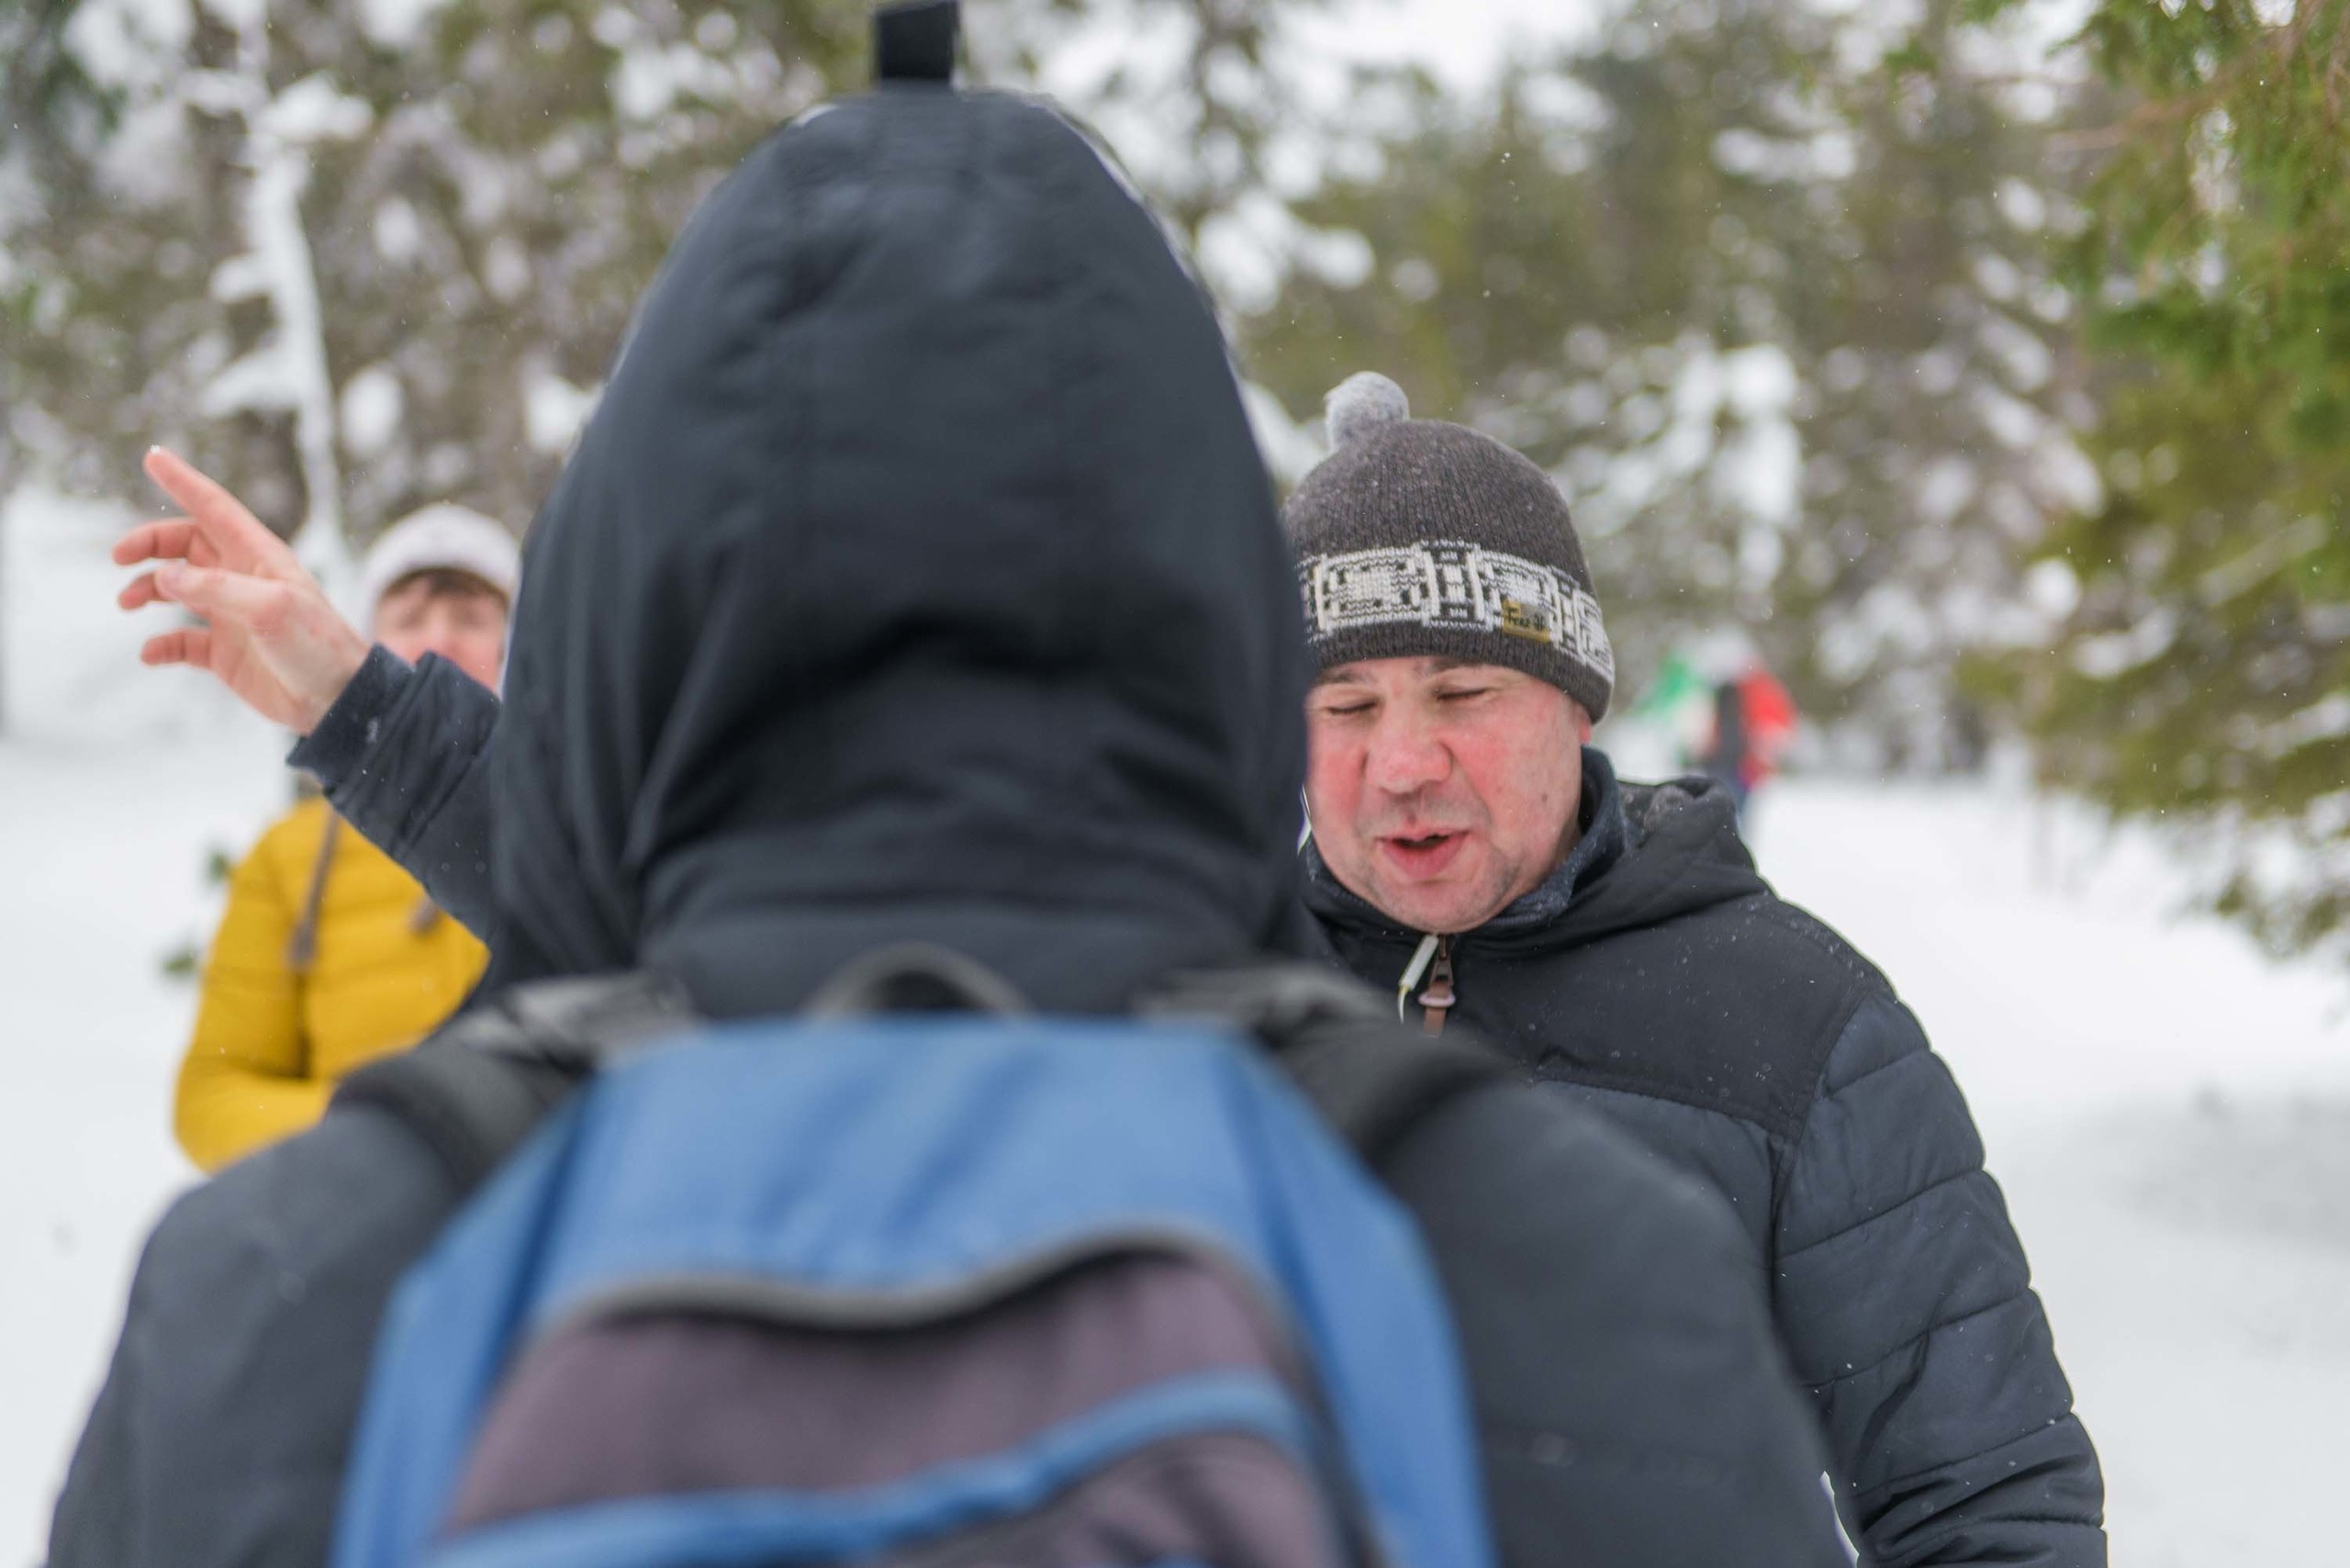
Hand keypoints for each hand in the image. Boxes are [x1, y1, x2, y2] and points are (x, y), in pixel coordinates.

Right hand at [117, 448, 371, 733]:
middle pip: (186, 545)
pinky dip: (161, 645)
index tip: (153, 456)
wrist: (339, 701)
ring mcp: (232, 615)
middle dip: (150, 544)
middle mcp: (242, 580)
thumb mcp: (270, 608)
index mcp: (259, 557)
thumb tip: (166, 576)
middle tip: (119, 557)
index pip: (215, 508)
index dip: (184, 481)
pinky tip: (150, 653)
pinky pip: (182, 641)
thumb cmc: (317, 646)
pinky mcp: (226, 652)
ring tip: (127, 602)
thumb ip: (216, 589)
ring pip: (177, 589)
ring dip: (147, 589)